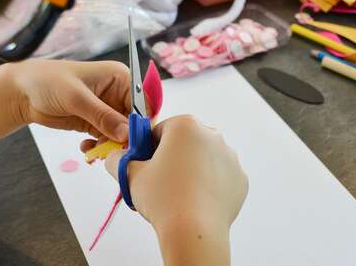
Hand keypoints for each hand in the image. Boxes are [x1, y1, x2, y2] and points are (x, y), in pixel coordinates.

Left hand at [9, 59, 130, 142]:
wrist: (22, 92)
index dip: (141, 123)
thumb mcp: (77, 98)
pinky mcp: (96, 123)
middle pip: (134, 121)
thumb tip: (127, 134)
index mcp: (120, 78)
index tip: (134, 142)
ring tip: (96, 152)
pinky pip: (107, 139)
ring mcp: (107, 109)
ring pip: (122, 134)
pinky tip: (87, 148)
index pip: (142, 102)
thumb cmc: (48, 82)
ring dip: (112, 146)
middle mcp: (118, 93)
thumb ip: (103, 116)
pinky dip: (101, 147)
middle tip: (114, 153)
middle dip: (126, 138)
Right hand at [105, 115, 247, 265]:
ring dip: (192, 169)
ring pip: (203, 158)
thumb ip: (118, 159)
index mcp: (185, 126)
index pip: (161, 130)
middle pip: (185, 142)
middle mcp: (212, 134)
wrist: (194, 231)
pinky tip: (197, 200)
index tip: (146, 164)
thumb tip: (116, 156)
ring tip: (179, 193)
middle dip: (173, 156)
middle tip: (161, 180)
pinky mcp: (239, 178)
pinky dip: (209, 184)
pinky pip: (220, 176)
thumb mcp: (130, 175)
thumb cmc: (162, 198)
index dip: (150, 147)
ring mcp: (229, 156)